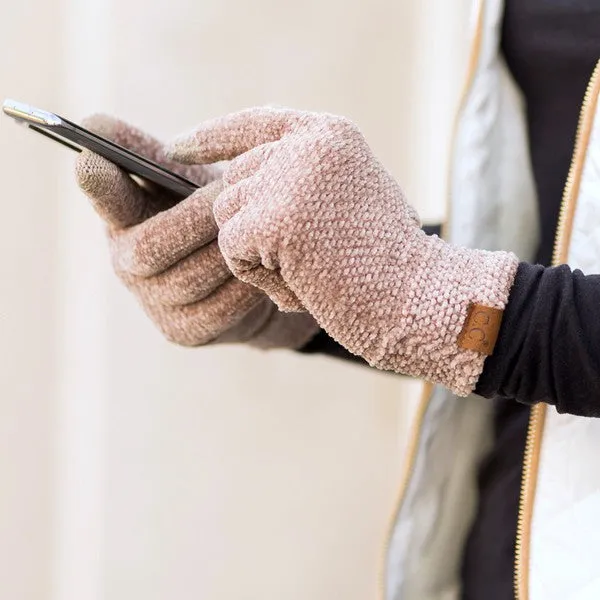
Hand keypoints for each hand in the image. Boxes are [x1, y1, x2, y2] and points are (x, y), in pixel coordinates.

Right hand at [76, 114, 318, 347]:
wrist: (253, 273)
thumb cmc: (216, 215)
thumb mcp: (190, 179)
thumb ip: (159, 155)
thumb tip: (96, 126)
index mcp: (125, 215)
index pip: (103, 197)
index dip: (97, 183)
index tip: (91, 159)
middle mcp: (127, 262)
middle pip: (147, 247)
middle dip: (197, 218)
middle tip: (236, 191)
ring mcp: (153, 302)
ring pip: (189, 278)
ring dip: (228, 251)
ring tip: (261, 227)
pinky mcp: (183, 331)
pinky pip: (219, 308)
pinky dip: (246, 285)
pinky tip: (267, 266)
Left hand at [166, 108, 518, 393]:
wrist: (418, 299)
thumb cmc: (388, 262)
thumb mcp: (348, 199)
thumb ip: (299, 180)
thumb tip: (239, 185)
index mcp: (329, 135)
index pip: (254, 123)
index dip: (211, 137)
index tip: (177, 150)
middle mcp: (307, 145)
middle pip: (234, 181)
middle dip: (254, 227)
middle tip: (308, 258)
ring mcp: (289, 178)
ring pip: (227, 216)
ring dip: (259, 254)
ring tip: (311, 270)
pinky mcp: (273, 218)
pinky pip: (232, 248)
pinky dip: (260, 276)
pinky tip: (303, 283)